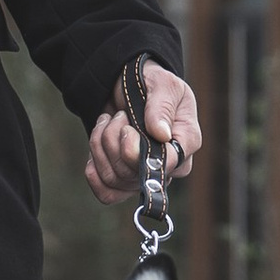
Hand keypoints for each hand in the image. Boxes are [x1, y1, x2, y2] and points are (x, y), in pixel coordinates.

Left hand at [85, 63, 200, 209]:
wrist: (129, 86)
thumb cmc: (153, 85)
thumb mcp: (163, 85)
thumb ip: (162, 107)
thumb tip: (161, 134)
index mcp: (186, 142)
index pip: (167, 164)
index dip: (138, 152)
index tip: (127, 129)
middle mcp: (168, 166)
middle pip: (132, 173)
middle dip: (114, 140)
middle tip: (118, 116)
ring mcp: (145, 176)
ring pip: (115, 179)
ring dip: (101, 145)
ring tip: (108, 122)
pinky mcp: (125, 182)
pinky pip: (107, 194)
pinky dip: (94, 169)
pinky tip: (97, 148)